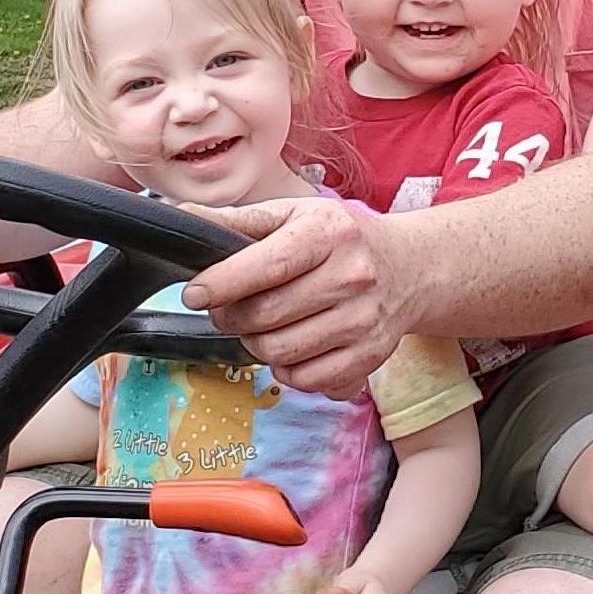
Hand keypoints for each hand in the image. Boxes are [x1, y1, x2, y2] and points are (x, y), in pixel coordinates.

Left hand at [178, 199, 412, 397]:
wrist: (409, 268)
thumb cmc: (340, 239)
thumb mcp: (294, 214)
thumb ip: (238, 220)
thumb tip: (182, 218)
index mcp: (329, 233)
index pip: (267, 265)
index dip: (222, 283)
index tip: (195, 293)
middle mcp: (352, 276)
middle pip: (265, 316)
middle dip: (231, 317)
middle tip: (227, 309)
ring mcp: (364, 321)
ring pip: (280, 353)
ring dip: (255, 344)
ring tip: (261, 326)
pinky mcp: (369, 357)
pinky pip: (305, 379)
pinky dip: (286, 368)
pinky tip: (292, 345)